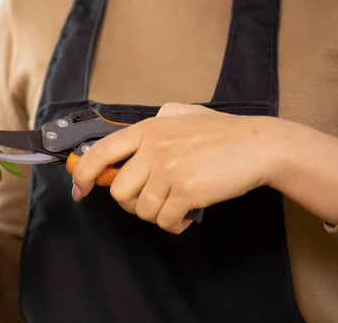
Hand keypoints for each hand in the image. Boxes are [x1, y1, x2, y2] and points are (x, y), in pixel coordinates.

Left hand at [71, 103, 276, 233]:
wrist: (257, 145)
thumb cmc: (222, 131)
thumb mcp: (183, 113)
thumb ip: (158, 119)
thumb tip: (138, 131)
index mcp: (147, 130)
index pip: (100, 153)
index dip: (83, 174)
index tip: (80, 190)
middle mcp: (152, 149)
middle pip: (119, 192)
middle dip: (131, 204)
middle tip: (149, 201)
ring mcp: (168, 170)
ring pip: (142, 210)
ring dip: (156, 215)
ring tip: (174, 206)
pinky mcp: (186, 191)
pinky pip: (165, 221)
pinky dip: (173, 225)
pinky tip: (185, 217)